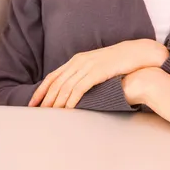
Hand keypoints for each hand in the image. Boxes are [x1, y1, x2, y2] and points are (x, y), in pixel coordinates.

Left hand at [28, 39, 168, 108]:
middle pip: (56, 83)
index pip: (52, 76)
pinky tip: (67, 110)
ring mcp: (87, 66)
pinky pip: (79, 88)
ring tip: (49, 115)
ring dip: (56, 103)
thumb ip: (85, 75)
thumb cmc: (119, 63)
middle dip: (45, 99)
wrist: (137, 54)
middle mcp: (79, 61)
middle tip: (37, 113)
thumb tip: (74, 90)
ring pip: (65, 87)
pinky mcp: (97, 72)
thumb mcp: (97, 66)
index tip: (33, 103)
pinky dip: (71, 100)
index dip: (41, 90)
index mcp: (77, 60)